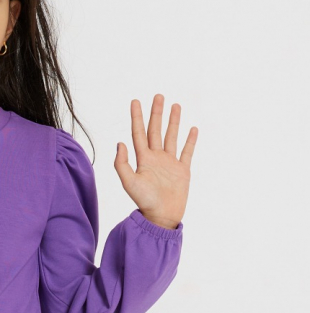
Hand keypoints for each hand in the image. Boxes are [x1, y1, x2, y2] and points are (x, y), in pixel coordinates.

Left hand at [114, 94, 196, 228]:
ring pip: (171, 137)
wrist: (162, 216)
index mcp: (143, 159)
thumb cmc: (144, 201)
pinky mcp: (182, 170)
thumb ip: (122, 163)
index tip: (135, 101)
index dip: (137, 117)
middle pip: (156, 130)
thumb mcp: (129, 182)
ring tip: (176, 105)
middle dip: (157, 113)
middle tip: (158, 96)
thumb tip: (119, 143)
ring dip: (173, 121)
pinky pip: (187, 152)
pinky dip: (190, 140)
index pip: (138, 133)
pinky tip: (192, 128)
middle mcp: (156, 158)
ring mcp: (170, 163)